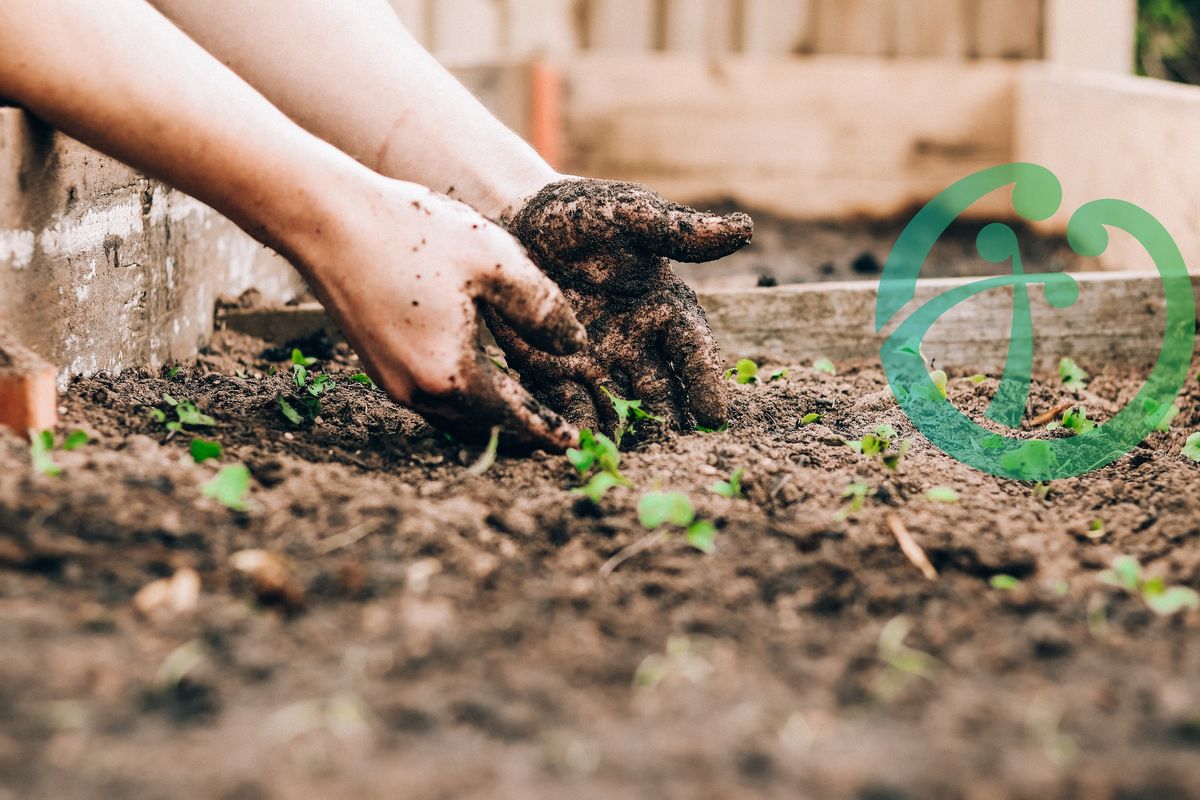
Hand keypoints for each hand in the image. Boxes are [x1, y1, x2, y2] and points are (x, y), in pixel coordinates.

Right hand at [296, 176, 586, 449]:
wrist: (327, 219)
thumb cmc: (413, 232)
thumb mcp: (496, 261)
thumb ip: (543, 309)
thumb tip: (575, 347)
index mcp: (451, 374)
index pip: (513, 418)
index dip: (547, 430)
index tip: (574, 443)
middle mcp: (417, 391)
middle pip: (483, 427)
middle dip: (522, 432)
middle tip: (556, 433)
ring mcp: (391, 381)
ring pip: (455, 417)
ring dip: (491, 418)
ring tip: (526, 411)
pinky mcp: (377, 365)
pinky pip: (432, 398)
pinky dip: (464, 399)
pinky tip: (481, 381)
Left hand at [486, 178, 752, 433]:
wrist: (515, 219)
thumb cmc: (580, 213)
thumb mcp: (628, 214)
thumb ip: (677, 230)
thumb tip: (744, 229)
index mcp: (665, 308)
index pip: (693, 350)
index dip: (706, 382)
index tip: (715, 416)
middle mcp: (637, 343)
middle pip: (662, 392)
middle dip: (669, 423)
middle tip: (676, 454)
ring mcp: (597, 362)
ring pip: (620, 408)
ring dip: (627, 435)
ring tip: (630, 462)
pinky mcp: (555, 372)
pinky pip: (570, 406)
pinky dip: (576, 427)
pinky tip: (578, 448)